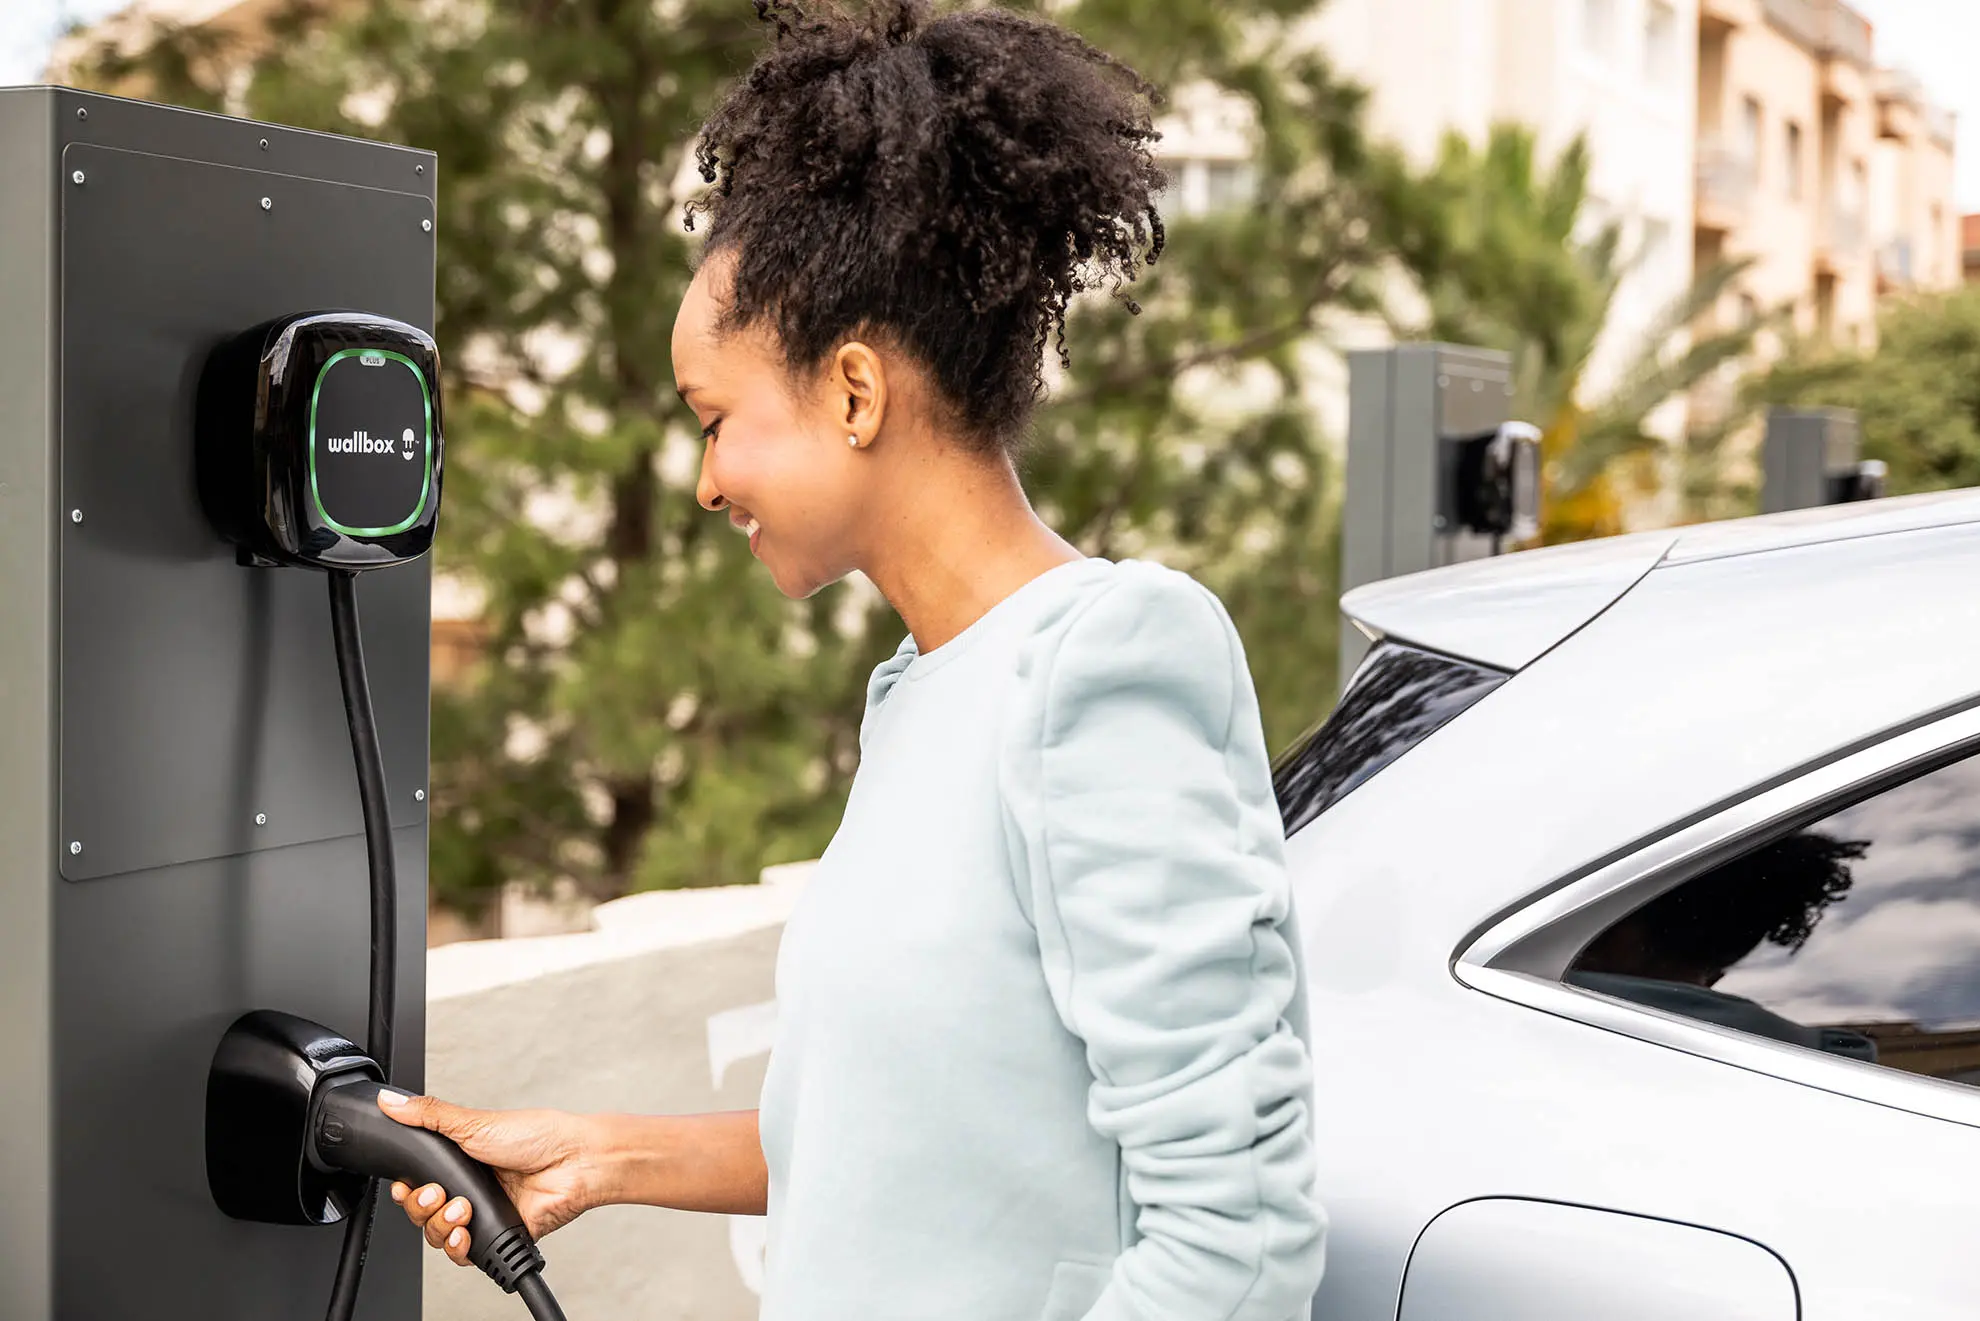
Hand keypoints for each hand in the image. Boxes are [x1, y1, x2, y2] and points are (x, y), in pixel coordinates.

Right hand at [378, 1090, 597, 1267]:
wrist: (575, 1162)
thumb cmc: (538, 1136)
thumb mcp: (474, 1122)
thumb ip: (429, 1116)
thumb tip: (391, 1101)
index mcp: (460, 1160)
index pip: (418, 1184)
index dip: (407, 1190)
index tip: (406, 1186)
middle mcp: (469, 1188)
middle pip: (423, 1213)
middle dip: (422, 1207)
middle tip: (437, 1194)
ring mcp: (482, 1214)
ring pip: (438, 1235)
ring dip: (441, 1225)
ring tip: (462, 1208)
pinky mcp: (496, 1236)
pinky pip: (464, 1255)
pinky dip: (458, 1247)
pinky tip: (465, 1232)